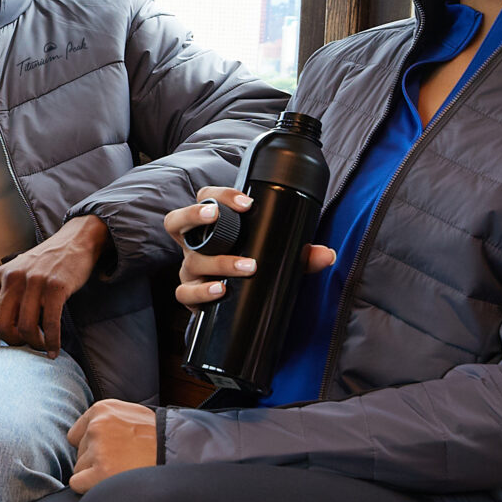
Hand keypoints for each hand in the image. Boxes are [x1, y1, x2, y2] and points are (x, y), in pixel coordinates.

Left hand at [0, 214, 109, 351]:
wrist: (74, 242)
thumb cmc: (44, 265)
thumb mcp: (16, 273)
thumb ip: (5, 296)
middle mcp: (12, 278)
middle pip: (1, 324)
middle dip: (13, 342)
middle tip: (24, 344)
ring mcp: (34, 282)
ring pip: (25, 327)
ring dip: (34, 344)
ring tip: (41, 346)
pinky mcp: (56, 287)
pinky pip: (50, 323)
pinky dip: (52, 342)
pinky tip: (54, 350)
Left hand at [68, 400, 158, 492]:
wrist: (179, 451)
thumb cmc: (158, 437)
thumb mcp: (130, 415)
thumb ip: (106, 421)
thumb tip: (83, 437)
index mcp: (102, 410)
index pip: (77, 435)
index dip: (91, 447)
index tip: (109, 452)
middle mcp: (97, 427)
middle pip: (79, 453)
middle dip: (95, 460)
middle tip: (121, 462)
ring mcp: (98, 449)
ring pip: (80, 469)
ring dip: (95, 474)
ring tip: (122, 470)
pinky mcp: (101, 471)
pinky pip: (77, 483)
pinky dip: (90, 487)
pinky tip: (111, 483)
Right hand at [166, 189, 335, 313]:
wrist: (236, 305)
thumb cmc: (252, 267)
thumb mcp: (275, 257)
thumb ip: (300, 255)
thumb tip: (325, 255)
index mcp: (211, 226)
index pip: (205, 198)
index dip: (222, 196)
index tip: (248, 204)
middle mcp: (194, 245)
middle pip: (176, 221)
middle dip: (193, 214)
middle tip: (215, 215)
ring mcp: (190, 269)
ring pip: (191, 260)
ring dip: (217, 261)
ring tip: (245, 267)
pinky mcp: (190, 294)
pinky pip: (186, 293)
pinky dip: (202, 292)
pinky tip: (220, 291)